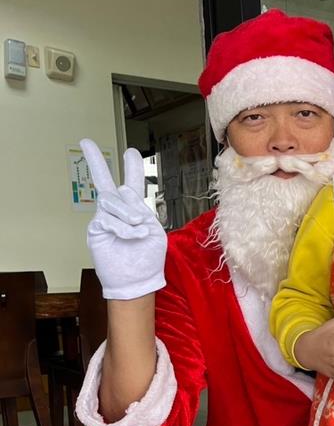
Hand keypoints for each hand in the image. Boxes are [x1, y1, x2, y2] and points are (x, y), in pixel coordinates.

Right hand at [81, 139, 166, 299]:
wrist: (136, 281)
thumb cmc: (147, 260)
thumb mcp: (154, 232)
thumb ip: (142, 210)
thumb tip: (123, 191)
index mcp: (136, 211)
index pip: (133, 185)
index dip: (132, 168)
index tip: (130, 152)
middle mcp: (119, 212)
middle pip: (105, 182)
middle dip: (96, 162)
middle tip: (87, 143)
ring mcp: (106, 219)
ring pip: (111, 200)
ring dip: (127, 212)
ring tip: (138, 226)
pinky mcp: (96, 229)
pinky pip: (107, 218)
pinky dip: (122, 227)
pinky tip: (132, 235)